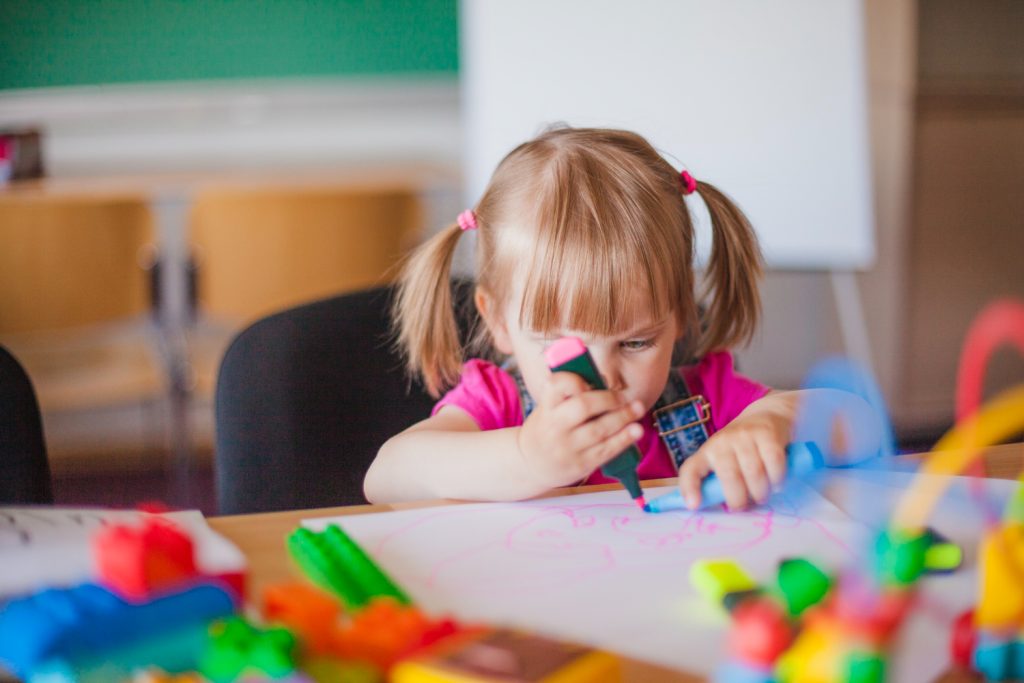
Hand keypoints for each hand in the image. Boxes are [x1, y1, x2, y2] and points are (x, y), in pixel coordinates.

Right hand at [516, 371, 644, 489]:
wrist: (528, 466)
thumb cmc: (546, 430)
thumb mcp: (547, 410)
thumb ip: (568, 397)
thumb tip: (603, 383)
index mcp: (546, 408)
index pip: (556, 386)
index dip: (574, 380)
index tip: (588, 381)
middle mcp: (554, 427)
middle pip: (582, 407)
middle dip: (608, 399)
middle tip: (623, 396)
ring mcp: (567, 448)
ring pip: (599, 429)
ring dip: (622, 417)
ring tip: (637, 409)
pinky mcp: (580, 464)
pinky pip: (606, 450)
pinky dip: (623, 439)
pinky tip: (636, 430)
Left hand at [677, 396, 792, 509]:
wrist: (767, 414)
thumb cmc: (743, 447)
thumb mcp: (726, 460)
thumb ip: (722, 481)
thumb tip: (725, 509)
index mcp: (707, 452)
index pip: (691, 469)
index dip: (690, 487)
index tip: (694, 505)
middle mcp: (722, 441)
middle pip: (729, 475)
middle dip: (738, 499)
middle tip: (745, 506)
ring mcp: (745, 435)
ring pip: (753, 472)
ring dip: (760, 492)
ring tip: (762, 497)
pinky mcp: (767, 433)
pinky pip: (774, 462)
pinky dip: (777, 478)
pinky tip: (776, 484)